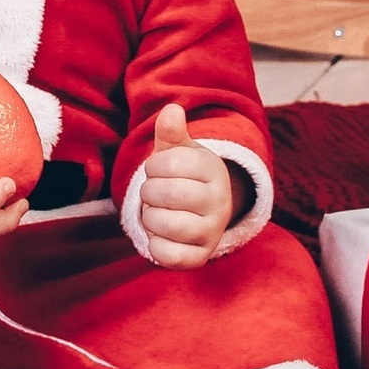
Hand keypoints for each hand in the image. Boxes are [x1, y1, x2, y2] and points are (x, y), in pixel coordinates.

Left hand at [135, 104, 239, 268]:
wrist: (200, 211)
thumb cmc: (182, 175)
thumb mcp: (177, 151)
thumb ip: (171, 133)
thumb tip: (171, 110)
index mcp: (214, 170)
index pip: (171, 163)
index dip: (153, 166)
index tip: (157, 169)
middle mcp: (220, 202)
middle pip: (168, 194)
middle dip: (149, 191)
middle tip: (153, 192)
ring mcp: (212, 232)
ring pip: (167, 225)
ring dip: (150, 217)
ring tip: (157, 211)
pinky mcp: (200, 257)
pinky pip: (169, 255)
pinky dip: (155, 244)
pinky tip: (159, 234)